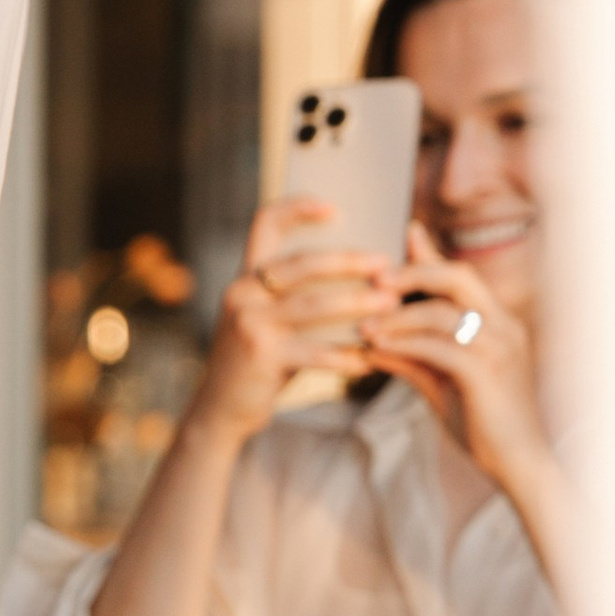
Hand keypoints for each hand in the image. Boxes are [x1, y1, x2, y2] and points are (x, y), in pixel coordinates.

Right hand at [187, 195, 397, 443]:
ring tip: (392, 303)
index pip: (265, 224)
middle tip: (386, 264)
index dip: (297, 207)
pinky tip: (372, 358)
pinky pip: (315, 351)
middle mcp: (242, 293)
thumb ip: (298, 296)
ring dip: (358, 303)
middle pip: (302, 263)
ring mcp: (248, 323)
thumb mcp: (269, 320)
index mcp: (246, 276)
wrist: (222, 407)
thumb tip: (365, 274)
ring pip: (313, 305)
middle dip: (349, 261)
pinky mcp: (260, 356)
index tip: (336, 208)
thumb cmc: (261, 359)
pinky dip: (347, 354)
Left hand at [362, 222, 551, 485]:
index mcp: (499, 322)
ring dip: (397, 318)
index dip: (429, 256)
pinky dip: (404, 346)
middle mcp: (504, 327)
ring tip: (365, 328)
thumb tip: (370, 342)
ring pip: (442, 313)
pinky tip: (378, 350)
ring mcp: (499, 348)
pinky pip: (439, 348)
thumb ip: (413, 356)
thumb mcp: (442, 382)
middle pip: (458, 276)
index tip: (398, 241)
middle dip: (413, 272)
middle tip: (375, 280)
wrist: (518, 464)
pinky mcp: (487, 373)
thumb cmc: (482, 424)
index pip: (462, 276)